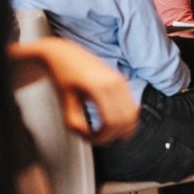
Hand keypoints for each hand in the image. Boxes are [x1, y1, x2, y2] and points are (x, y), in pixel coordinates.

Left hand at [10, 39, 138, 143]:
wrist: (62, 54)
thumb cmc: (61, 74)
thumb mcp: (65, 103)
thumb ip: (76, 124)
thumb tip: (89, 136)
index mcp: (98, 87)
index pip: (110, 122)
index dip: (102, 137)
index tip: (91, 139)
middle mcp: (114, 82)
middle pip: (124, 120)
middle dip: (112, 135)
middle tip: (99, 139)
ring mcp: (120, 80)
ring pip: (131, 114)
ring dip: (121, 128)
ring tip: (107, 133)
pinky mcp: (121, 80)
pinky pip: (131, 105)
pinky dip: (126, 118)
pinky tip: (116, 123)